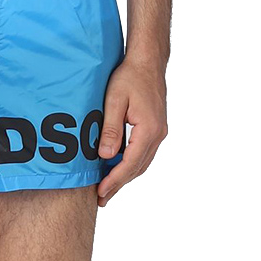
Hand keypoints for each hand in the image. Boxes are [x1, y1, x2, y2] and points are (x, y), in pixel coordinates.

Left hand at [96, 57, 167, 207]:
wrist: (148, 62)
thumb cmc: (130, 77)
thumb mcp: (114, 101)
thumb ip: (111, 129)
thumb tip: (106, 156)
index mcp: (148, 129)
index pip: (130, 163)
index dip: (114, 180)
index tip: (101, 192)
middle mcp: (157, 135)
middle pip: (137, 168)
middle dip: (118, 185)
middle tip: (101, 199)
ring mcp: (159, 133)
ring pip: (141, 164)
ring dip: (125, 177)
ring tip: (108, 190)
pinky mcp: (155, 130)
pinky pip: (143, 154)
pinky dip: (130, 165)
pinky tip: (117, 170)